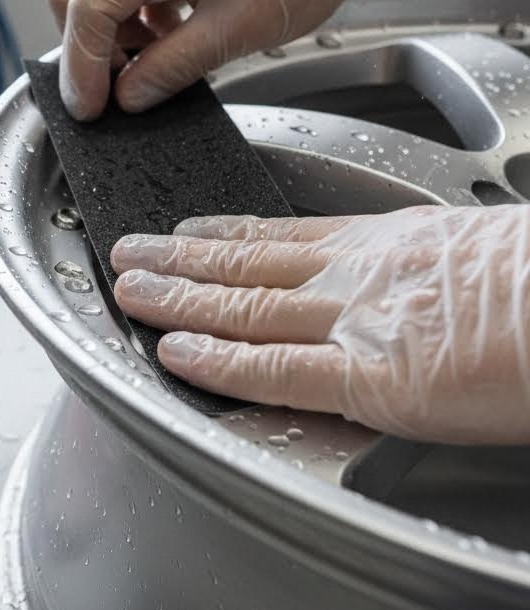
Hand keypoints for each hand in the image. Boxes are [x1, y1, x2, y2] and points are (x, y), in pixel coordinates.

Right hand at [47, 0, 428, 120]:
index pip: (88, 7)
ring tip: (148, 68)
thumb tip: (126, 98)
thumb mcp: (235, 31)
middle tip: (108, 94)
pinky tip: (164, 44)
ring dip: (111, 36)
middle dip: (85, 48)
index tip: (92, 110)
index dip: (83, 66)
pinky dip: (133, 21)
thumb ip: (170, 68)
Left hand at [111, 206, 529, 443]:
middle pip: (246, 263)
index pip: (284, 237)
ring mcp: (356, 322)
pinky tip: (177, 354)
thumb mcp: (480, 247)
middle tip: (129, 251)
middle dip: (180, 261)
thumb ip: (427, 266)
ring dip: (178, 299)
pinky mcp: (371, 377)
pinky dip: (220, 362)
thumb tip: (419, 286)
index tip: (188, 231)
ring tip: (130, 291)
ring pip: (242, 306)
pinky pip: (275, 369)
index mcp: (388, 243)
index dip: (225, 234)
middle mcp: (358, 274)